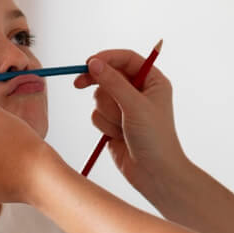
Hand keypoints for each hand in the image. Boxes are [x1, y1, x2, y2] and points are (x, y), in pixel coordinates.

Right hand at [73, 49, 187, 195]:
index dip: (106, 58)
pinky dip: (104, 125)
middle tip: (78, 84)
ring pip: (99, 97)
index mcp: (152, 81)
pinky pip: (96, 114)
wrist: (154, 173)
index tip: (88, 63)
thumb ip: (113, 82)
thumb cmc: (155, 139)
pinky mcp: (113, 123)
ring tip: (121, 126)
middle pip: (108, 75)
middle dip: (100, 86)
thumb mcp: (135, 106)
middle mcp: (138, 92)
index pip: (126, 59)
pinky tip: (117, 136)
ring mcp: (125, 108)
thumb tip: (94, 63)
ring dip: (107, 112)